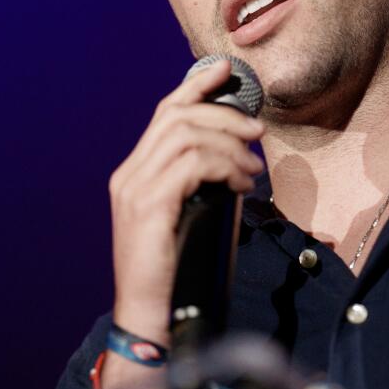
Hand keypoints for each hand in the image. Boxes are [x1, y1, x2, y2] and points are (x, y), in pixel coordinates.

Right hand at [106, 59, 264, 328]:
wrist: (149, 316)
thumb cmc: (178, 272)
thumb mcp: (193, 218)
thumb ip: (206, 187)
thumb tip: (242, 161)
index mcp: (136, 173)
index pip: (165, 113)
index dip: (196, 86)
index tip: (228, 71)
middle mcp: (130, 174)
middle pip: (177, 116)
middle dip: (224, 114)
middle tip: (258, 131)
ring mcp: (135, 189)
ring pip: (186, 136)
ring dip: (229, 145)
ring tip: (253, 168)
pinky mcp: (148, 206)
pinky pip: (191, 165)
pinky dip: (223, 166)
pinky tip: (241, 183)